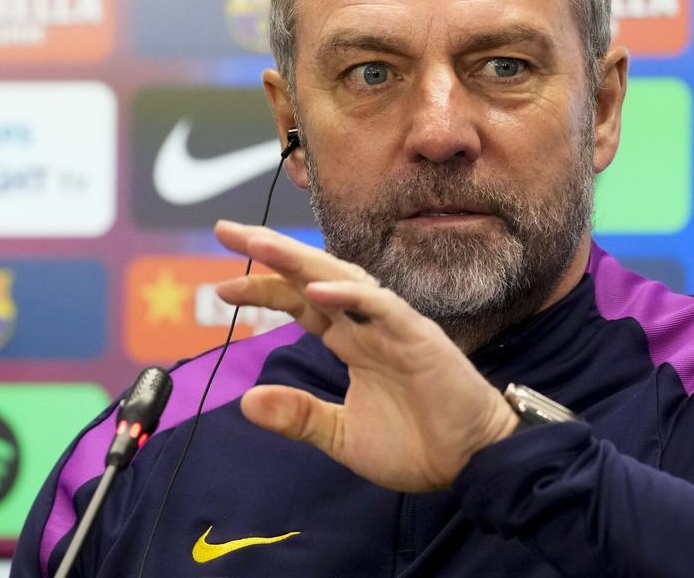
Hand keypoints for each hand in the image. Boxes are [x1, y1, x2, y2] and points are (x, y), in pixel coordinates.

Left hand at [214, 220, 518, 492]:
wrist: (470, 461)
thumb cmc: (416, 444)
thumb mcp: (341, 436)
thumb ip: (298, 416)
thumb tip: (245, 401)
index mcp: (353, 341)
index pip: (301, 303)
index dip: (264, 290)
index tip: (222, 287)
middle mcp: (369, 324)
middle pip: (314, 277)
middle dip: (271, 253)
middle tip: (228, 232)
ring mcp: (394, 325)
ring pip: (344, 279)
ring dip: (301, 261)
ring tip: (261, 244)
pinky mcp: (418, 337)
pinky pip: (382, 307)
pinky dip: (350, 296)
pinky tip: (317, 291)